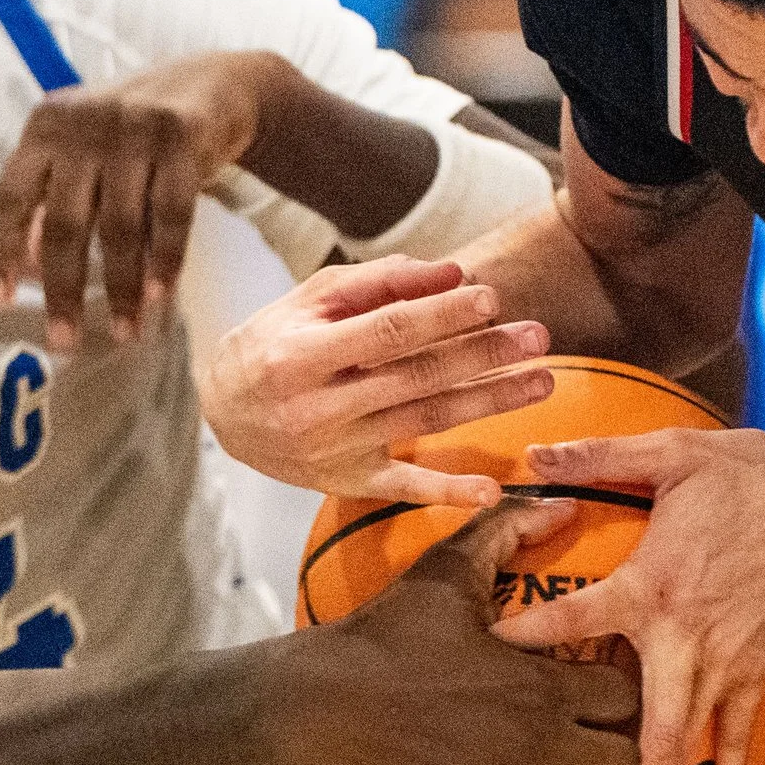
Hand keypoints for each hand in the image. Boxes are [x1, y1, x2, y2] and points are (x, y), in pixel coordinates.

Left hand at [0, 51, 277, 346]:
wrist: (213, 84)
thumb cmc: (135, 133)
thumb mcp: (85, 150)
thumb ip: (55, 196)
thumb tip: (28, 267)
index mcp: (45, 126)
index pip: (12, 195)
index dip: (2, 251)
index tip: (1, 300)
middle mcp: (84, 123)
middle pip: (66, 223)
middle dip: (64, 290)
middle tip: (64, 340)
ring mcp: (134, 128)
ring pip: (121, 226)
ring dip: (121, 288)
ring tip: (123, 330)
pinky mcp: (181, 136)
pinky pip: (170, 215)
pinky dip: (165, 260)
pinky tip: (158, 295)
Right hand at [200, 256, 555, 507]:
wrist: (223, 412)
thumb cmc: (274, 342)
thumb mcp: (311, 299)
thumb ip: (380, 281)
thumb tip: (451, 272)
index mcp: (303, 354)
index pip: (388, 332)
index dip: (442, 315)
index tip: (491, 298)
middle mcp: (318, 406)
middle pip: (417, 377)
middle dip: (483, 354)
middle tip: (538, 336)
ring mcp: (335, 449)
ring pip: (425, 422)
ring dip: (490, 402)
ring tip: (542, 380)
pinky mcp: (347, 481)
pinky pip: (403, 489)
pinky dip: (448, 492)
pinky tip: (492, 490)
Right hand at [295, 498, 639, 764]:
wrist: (324, 698)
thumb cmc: (389, 630)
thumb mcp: (448, 568)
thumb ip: (509, 530)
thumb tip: (566, 505)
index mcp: (541, 685)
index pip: (631, 699)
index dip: (625, 689)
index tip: (603, 682)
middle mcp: (536, 745)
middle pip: (625, 764)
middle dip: (619, 749)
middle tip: (599, 735)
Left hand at [493, 429, 764, 764]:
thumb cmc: (753, 479)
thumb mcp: (675, 455)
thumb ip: (601, 457)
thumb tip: (537, 454)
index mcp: (650, 587)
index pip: (569, 622)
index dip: (522, 641)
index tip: (481, 661)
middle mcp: (681, 639)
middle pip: (643, 730)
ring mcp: (721, 665)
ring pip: (685, 746)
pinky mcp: (754, 671)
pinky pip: (737, 733)